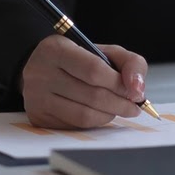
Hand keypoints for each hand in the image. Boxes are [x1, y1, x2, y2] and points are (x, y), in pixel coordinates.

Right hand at [20, 35, 147, 128]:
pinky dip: (95, 122)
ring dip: (109, 115)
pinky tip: (101, 114)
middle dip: (120, 104)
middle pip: (92, 95)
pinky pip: (75, 126)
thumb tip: (137, 90)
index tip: (134, 92)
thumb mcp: (106, 52)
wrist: (44, 70)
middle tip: (133, 107)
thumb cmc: (80, 60)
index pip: (94, 70)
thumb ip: (130, 63)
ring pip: (84, 115)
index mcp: (56, 49)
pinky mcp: (38, 117)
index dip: (119, 84)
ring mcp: (37, 97)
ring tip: (118, 109)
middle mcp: (41, 73)